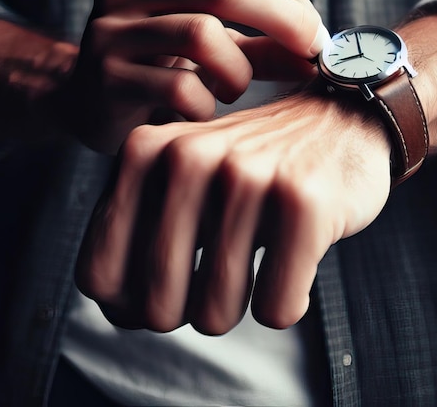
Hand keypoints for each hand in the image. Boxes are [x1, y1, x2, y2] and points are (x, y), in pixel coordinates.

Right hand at [62, 0, 324, 152]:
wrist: (85, 101)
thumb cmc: (158, 66)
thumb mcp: (212, 46)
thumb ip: (263, 45)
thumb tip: (319, 53)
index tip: (316, 33)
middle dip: (281, 22)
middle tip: (310, 55)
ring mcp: (109, 28)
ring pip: (203, 35)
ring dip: (238, 72)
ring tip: (231, 89)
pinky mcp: (104, 75)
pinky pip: (179, 87)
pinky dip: (205, 105)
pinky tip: (197, 110)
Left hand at [75, 89, 390, 334]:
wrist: (338, 119)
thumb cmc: (251, 167)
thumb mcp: (182, 182)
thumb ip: (138, 236)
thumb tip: (118, 317)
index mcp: (144, 153)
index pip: (98, 277)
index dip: (129, 304)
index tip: (167, 286)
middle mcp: (188, 158)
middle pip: (157, 307)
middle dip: (190, 312)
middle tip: (218, 278)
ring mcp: (247, 176)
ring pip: (216, 314)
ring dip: (238, 307)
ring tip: (256, 265)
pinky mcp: (304, 200)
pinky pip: (276, 309)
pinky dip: (286, 301)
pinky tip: (295, 262)